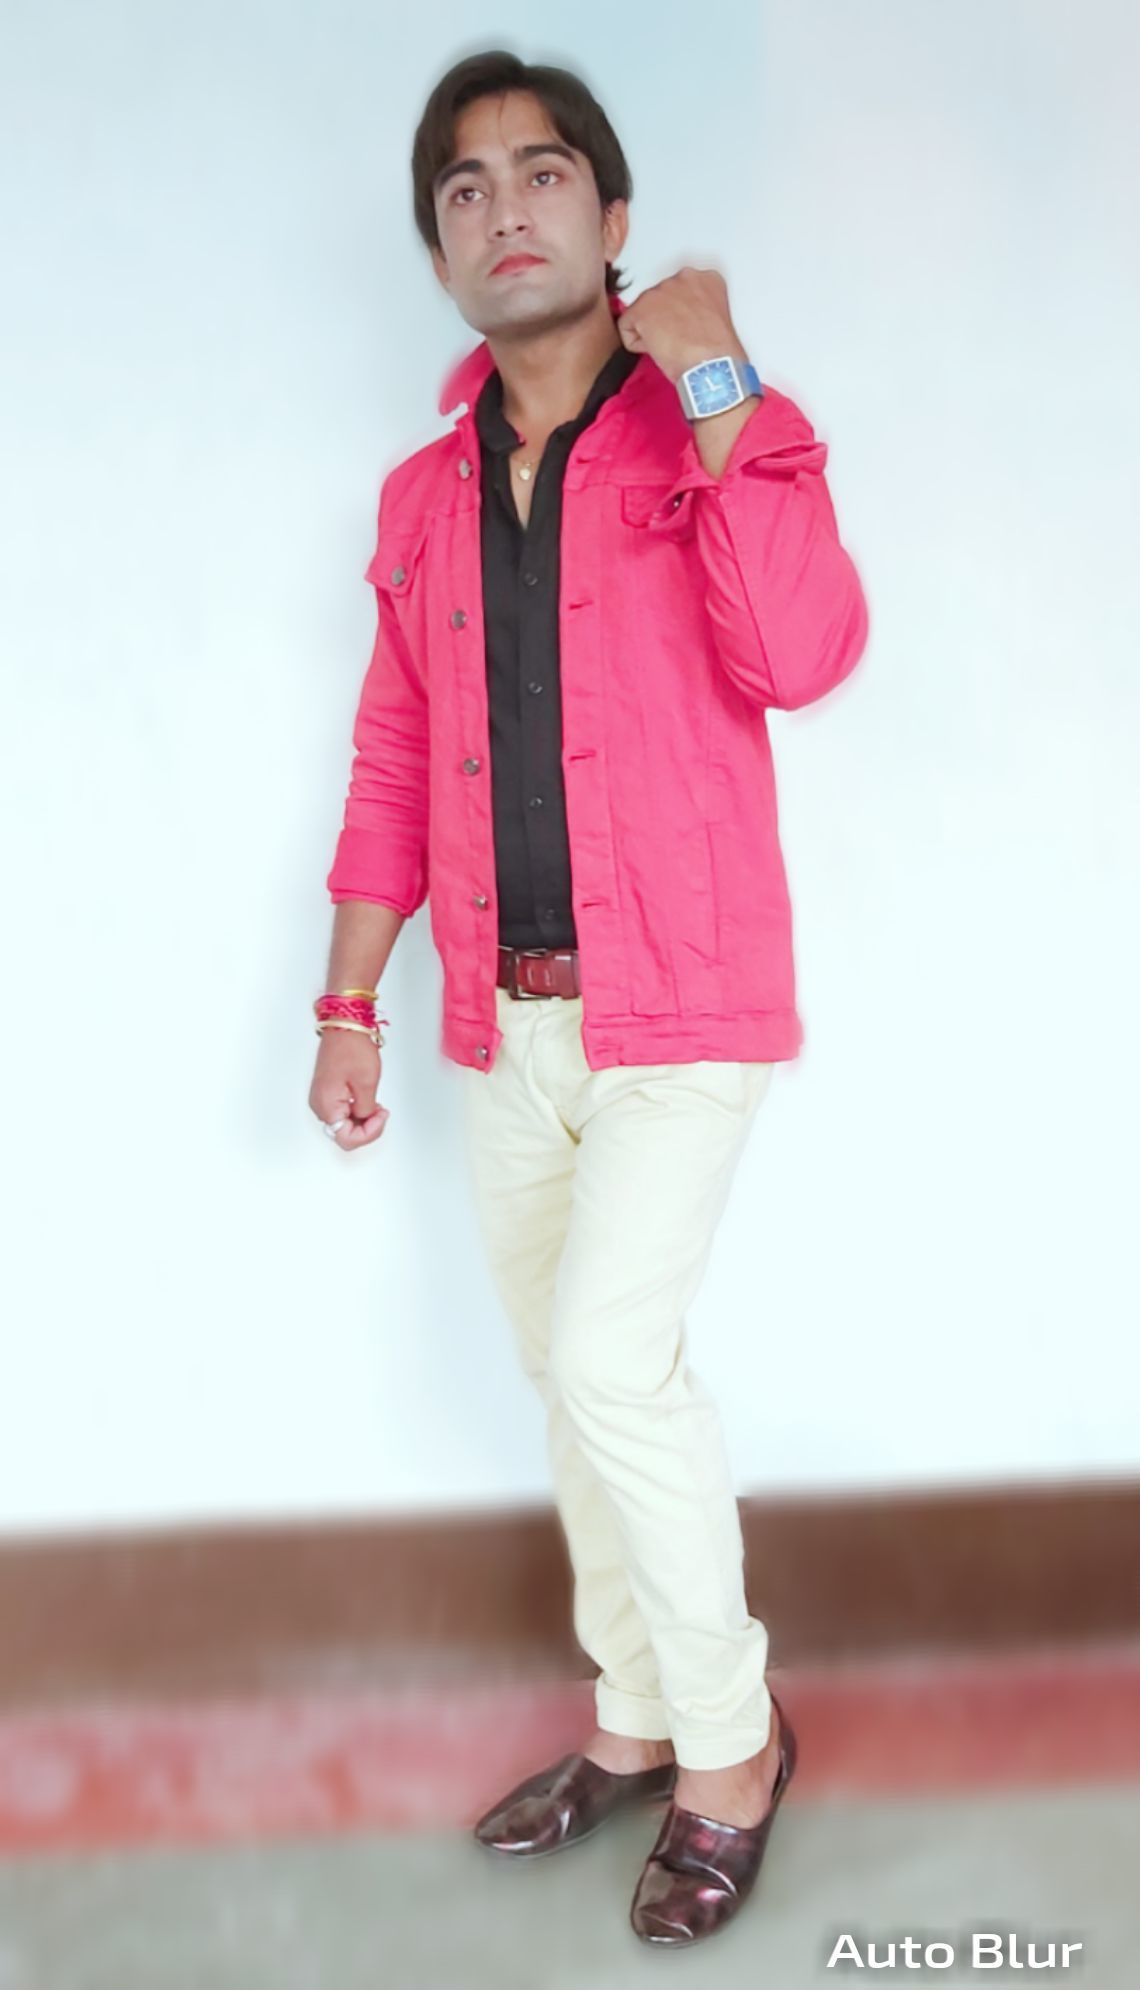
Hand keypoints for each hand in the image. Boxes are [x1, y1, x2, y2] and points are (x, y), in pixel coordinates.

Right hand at [309, 1032, 389, 1149]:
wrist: (344, 1024)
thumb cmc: (352, 1046)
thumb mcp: (367, 1083)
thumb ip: (366, 1110)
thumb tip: (365, 1120)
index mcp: (326, 1106)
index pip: (347, 1139)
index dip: (369, 1133)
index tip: (380, 1117)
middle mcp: (319, 1105)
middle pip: (343, 1134)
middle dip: (366, 1127)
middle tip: (381, 1112)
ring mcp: (322, 1098)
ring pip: (343, 1123)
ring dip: (362, 1119)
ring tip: (376, 1105)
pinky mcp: (327, 1091)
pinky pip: (341, 1111)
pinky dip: (356, 1110)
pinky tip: (367, 1100)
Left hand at [615, 266, 748, 381]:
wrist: (711, 365)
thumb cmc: (717, 353)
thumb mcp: (715, 319)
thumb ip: (698, 309)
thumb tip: (683, 320)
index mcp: (705, 279)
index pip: (679, 291)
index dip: (678, 315)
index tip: (685, 328)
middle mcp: (682, 278)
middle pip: (658, 299)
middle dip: (662, 320)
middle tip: (677, 340)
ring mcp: (660, 291)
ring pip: (642, 312)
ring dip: (650, 331)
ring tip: (670, 346)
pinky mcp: (642, 309)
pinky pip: (626, 327)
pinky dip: (635, 343)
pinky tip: (657, 350)